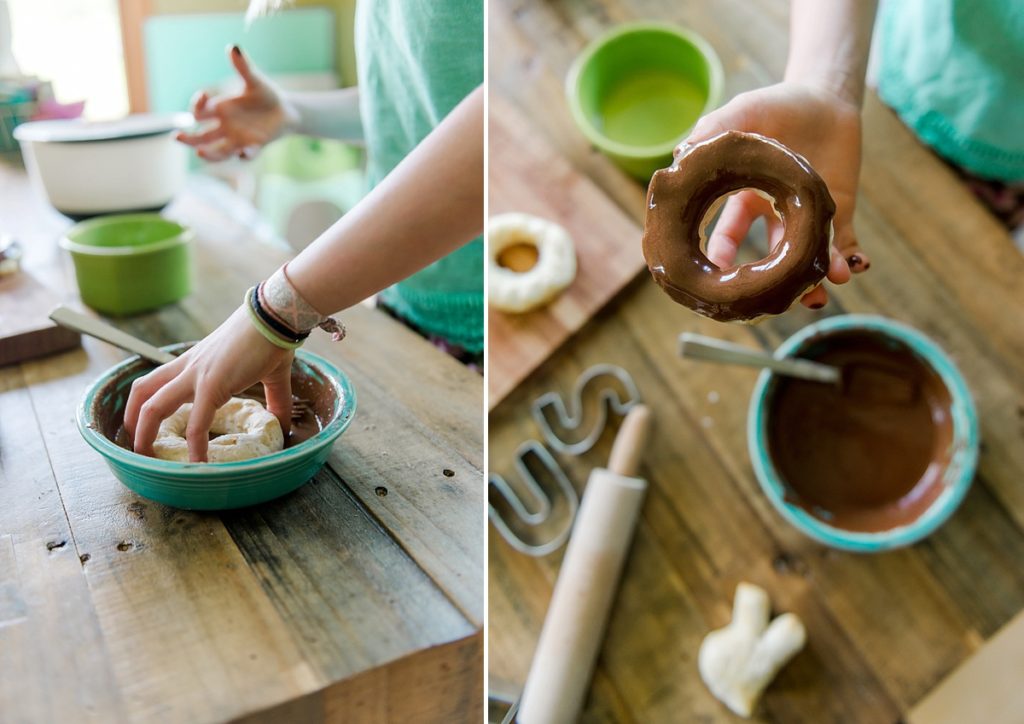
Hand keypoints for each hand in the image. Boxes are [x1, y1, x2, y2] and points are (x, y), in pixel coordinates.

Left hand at [124, 306, 293, 461]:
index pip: (157, 381)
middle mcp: (188, 368)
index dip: (144, 403)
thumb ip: (275, 400)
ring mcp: (197, 375)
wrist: (275, 317)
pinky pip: (197, 422)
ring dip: (145, 434)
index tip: (145, 425)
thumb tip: (283, 423)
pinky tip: (199, 462)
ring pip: (153, 406)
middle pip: (142, 392)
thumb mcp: (268, 373)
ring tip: (148, 457)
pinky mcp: (212, 385)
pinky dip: (196, 445)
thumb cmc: (271, 338)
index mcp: (195, 362)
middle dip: (133, 421)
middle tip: (138, 446)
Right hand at [176, 45, 295, 161]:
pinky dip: (246, 154)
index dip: (197, 106)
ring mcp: (238, 139)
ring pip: (218, 151)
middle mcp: (225, 127)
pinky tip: (244, 152)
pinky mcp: (254, 147)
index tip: (203, 96)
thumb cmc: (266, 95)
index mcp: (220, 110)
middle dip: (188, 138)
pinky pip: (247, 154)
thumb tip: (234, 47)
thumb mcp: (255, 81)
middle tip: (176, 137)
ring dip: (210, 154)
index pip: (199, 113)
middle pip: (200, 136)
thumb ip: (244, 67)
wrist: (286, 110)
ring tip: (200, 154)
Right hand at [677, 82, 867, 308]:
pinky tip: (854, 267)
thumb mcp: (740, 113)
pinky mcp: (839, 212)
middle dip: (769, 282)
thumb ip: (711, 130)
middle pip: (768, 258)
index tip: (715, 280)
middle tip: (769, 301)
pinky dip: (849, 260)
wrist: (825, 93)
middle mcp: (774, 214)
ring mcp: (807, 216)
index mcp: (745, 198)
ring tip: (820, 290)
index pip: (725, 238)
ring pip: (807, 258)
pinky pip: (844, 243)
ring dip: (814, 279)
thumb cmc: (776, 104)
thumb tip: (679, 156)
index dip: (719, 261)